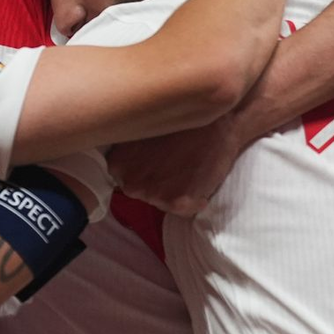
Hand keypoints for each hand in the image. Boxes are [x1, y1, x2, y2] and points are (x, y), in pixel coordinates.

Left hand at [108, 115, 246, 215]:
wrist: (216, 123)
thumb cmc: (179, 123)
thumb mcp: (141, 131)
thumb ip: (127, 150)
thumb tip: (122, 160)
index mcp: (118, 165)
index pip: (124, 178)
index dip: (142, 169)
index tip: (154, 158)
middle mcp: (131, 183)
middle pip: (142, 193)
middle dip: (156, 181)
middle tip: (174, 162)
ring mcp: (154, 195)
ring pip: (163, 203)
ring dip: (175, 191)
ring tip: (188, 168)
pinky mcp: (178, 204)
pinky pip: (185, 210)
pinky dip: (195, 199)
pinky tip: (199, 179)